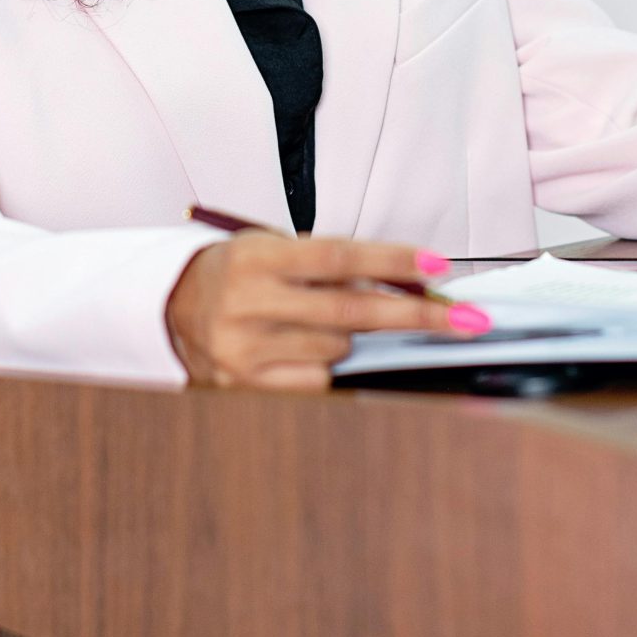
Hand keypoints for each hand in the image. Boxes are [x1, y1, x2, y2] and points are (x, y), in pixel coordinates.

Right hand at [163, 231, 491, 391]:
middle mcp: (246, 302)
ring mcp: (242, 349)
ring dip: (354, 338)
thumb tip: (409, 284)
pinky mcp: (241, 386)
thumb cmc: (240, 272)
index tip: (438, 265)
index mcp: (256, 257)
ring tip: (328, 322)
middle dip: (414, 314)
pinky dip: (327, 368)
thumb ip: (332, 266)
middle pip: (349, 311)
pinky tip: (310, 352)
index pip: (337, 257)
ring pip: (336, 349)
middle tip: (465, 319)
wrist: (172, 306)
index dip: (391, 260)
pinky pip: (314, 383)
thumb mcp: (275, 250)